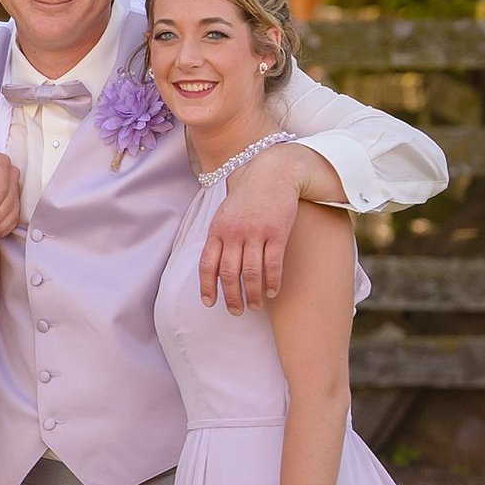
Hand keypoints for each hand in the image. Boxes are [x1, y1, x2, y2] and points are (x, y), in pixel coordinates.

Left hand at [201, 145, 317, 312]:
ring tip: (255, 306)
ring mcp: (255, 233)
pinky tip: (273, 292)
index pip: (207, 264)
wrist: (272, 173)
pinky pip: (273, 263)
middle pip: (228, 273)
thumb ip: (219, 237)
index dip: (207, 286)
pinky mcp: (277, 232)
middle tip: (236, 311)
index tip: (210, 303)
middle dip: (231, 296)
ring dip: (252, 294)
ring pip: (250, 272)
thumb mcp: (225, 213)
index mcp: (217, 229)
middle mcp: (233, 233)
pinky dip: (272, 281)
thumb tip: (214, 264)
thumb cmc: (247, 196)